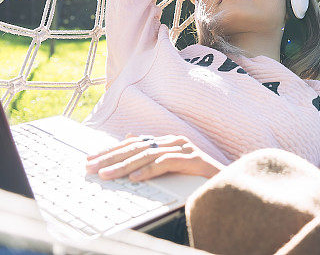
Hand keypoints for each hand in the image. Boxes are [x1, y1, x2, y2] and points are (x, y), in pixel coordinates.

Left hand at [85, 133, 224, 181]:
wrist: (228, 181)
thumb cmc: (199, 176)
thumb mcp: (172, 165)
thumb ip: (153, 153)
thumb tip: (129, 137)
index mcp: (168, 141)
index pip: (134, 143)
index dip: (111, 151)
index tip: (91, 160)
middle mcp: (175, 141)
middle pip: (137, 147)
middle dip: (111, 157)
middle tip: (91, 166)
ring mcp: (185, 149)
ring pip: (149, 154)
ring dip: (125, 166)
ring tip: (107, 175)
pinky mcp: (194, 160)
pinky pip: (167, 164)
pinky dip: (149, 170)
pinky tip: (135, 177)